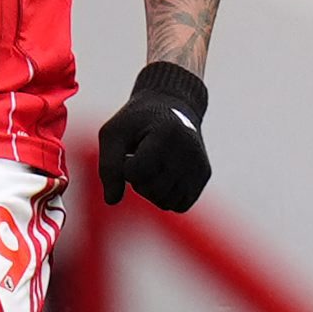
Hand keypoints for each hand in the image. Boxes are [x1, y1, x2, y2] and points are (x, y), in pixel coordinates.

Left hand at [97, 62, 210, 211]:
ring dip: (150, 191)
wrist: (172, 106)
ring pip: (165, 202)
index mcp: (166, 134)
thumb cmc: (136, 122)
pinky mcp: (204, 175)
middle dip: (137, 180)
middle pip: (150, 190)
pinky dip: (166, 197)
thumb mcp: (113, 135)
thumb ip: (109, 167)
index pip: (135, 172)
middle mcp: (188, 150)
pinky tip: (162, 177)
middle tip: (140, 158)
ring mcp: (199, 164)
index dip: (124, 166)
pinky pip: (179, 205)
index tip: (129, 150)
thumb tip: (112, 201)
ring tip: (151, 167)